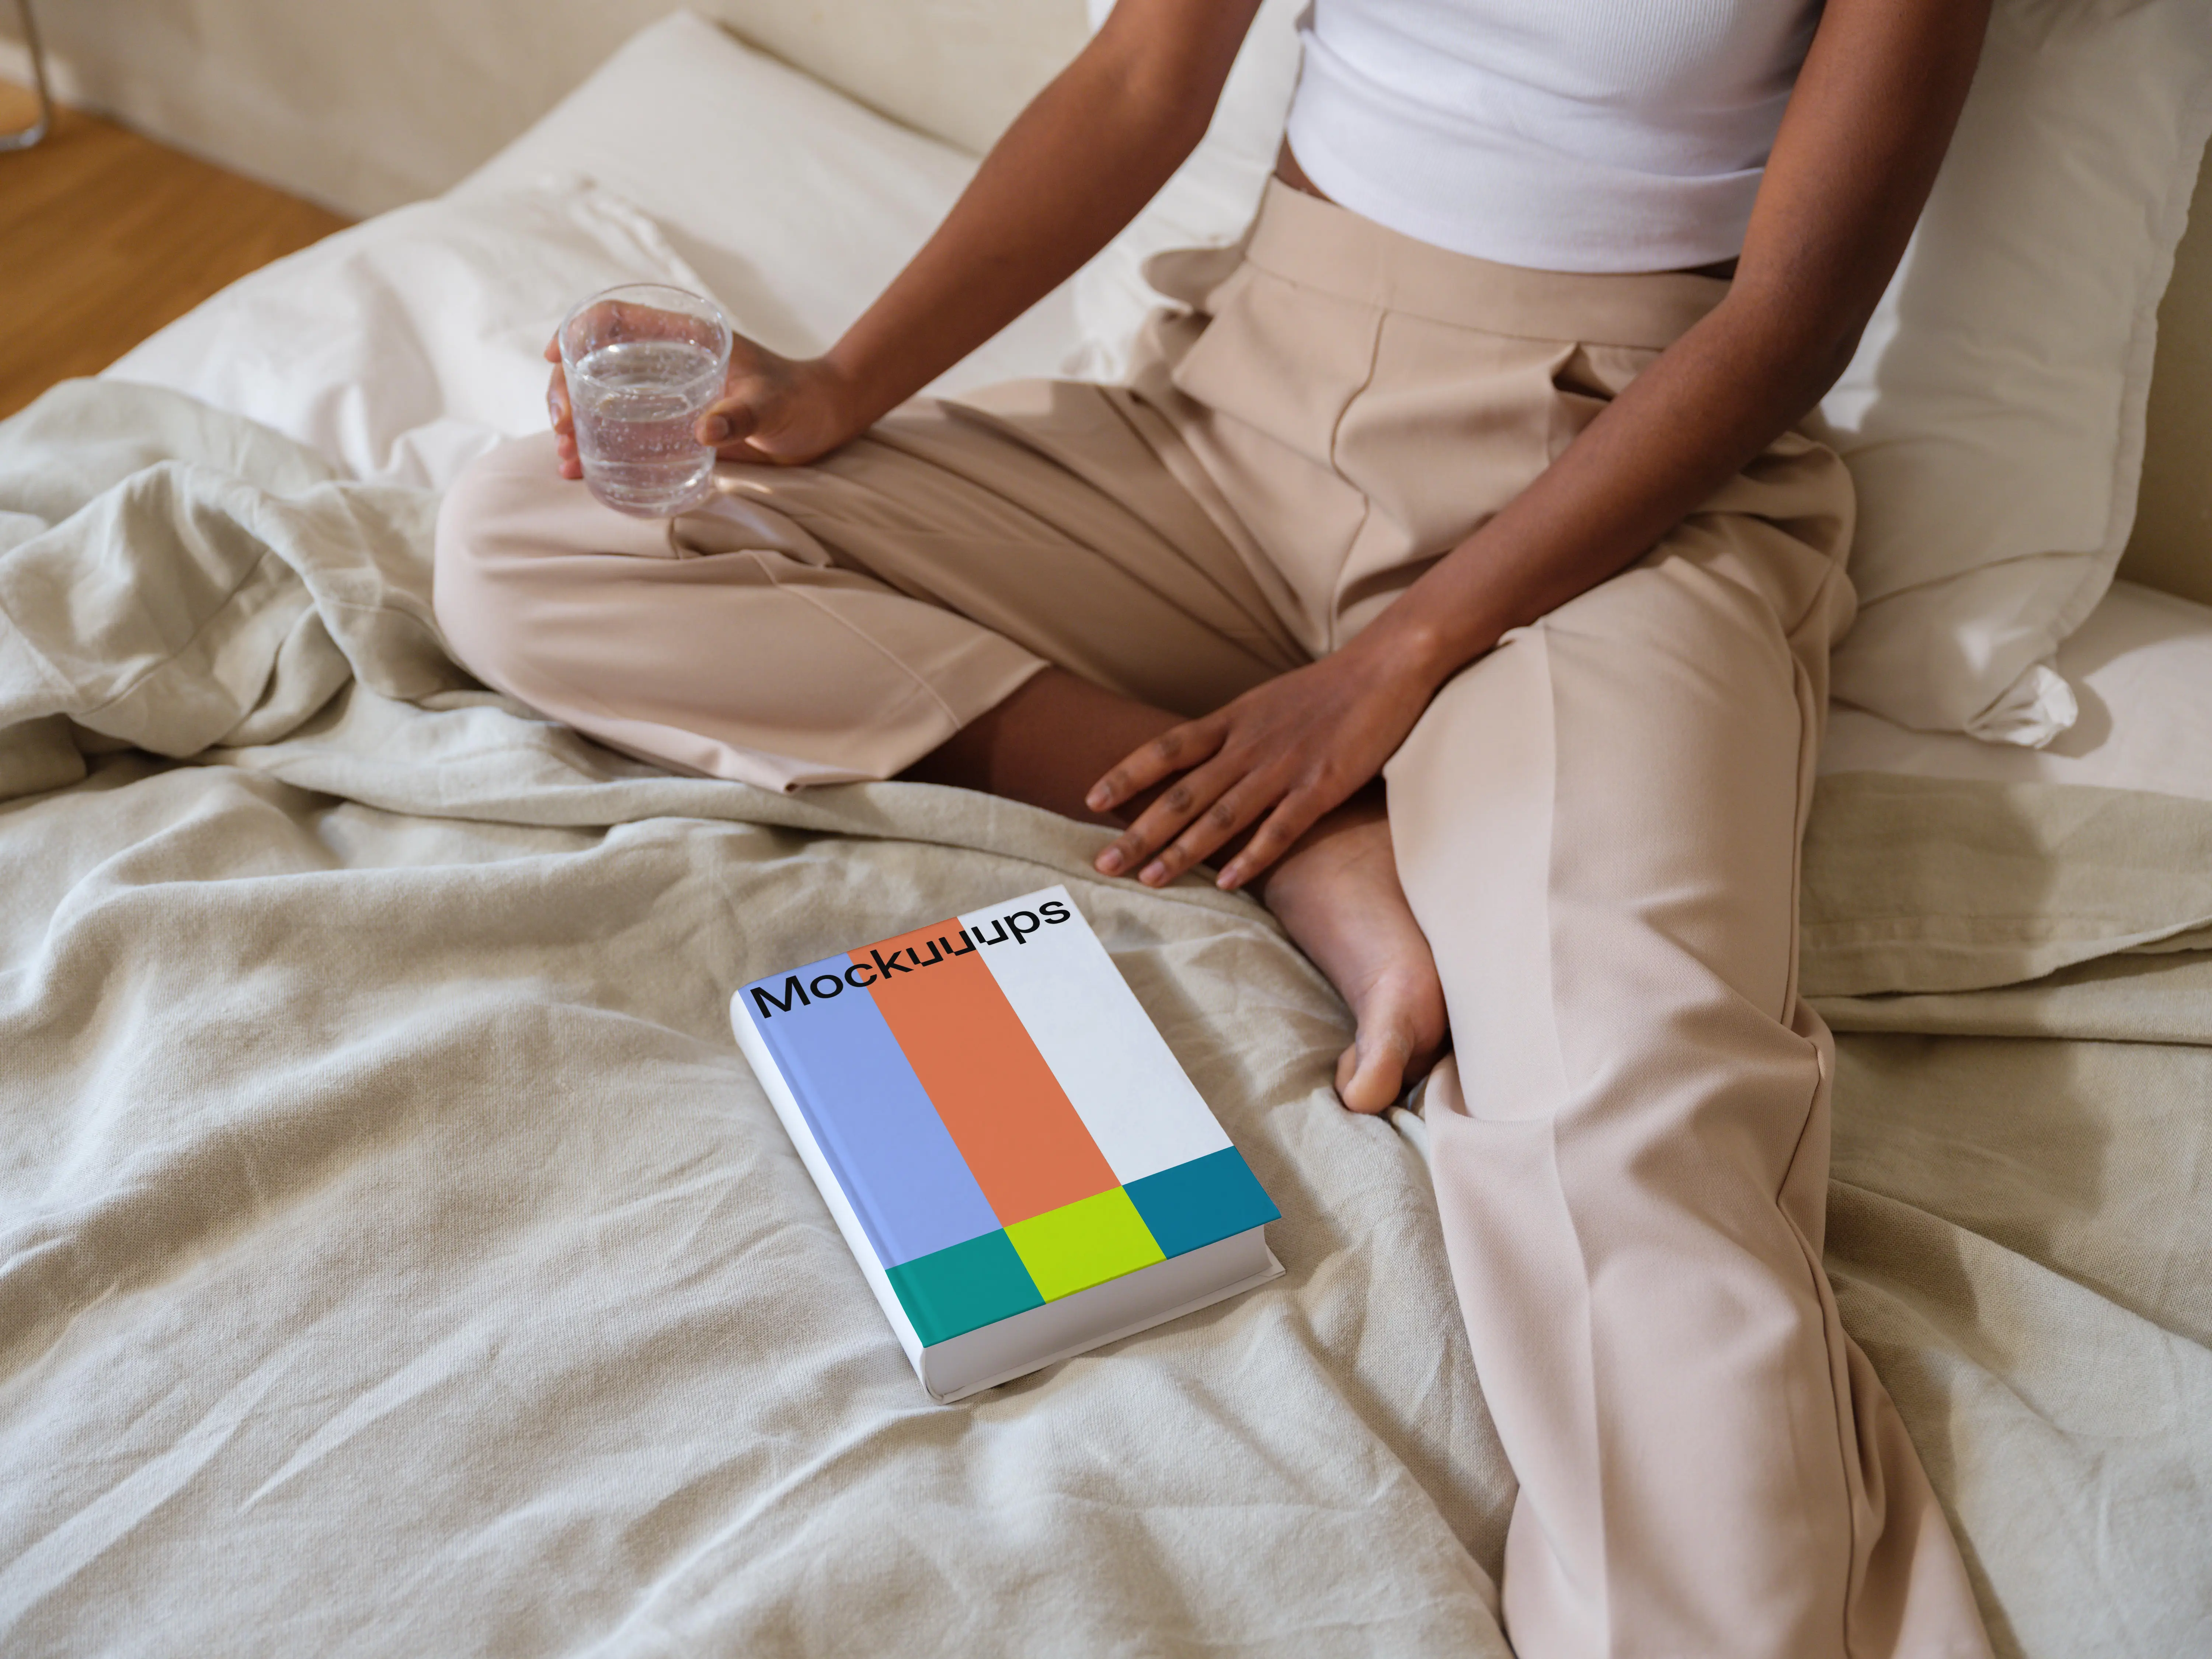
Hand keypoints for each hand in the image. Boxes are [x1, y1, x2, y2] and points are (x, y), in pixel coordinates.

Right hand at [544, 324, 862, 480]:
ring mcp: (666, 396)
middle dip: (568, 392)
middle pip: (596, 365)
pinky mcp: (673, 427)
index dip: (576, 331)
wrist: (821, 421)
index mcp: (685, 337)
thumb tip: (705, 431)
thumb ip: (742, 414)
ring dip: (578, 427)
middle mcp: (666, 363)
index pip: (615, 319)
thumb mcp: (773, 404)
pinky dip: (601, 450)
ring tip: (565, 458)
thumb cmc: (800, 400)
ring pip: (604, 403)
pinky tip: (581, 472)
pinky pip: (626, 434)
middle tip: (563, 427)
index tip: (554, 358)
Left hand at [1087, 628, 1445, 890]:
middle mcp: (1250, 744)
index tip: (1091, 800)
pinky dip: (1251, 856)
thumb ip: (1234, 734)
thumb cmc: (1330, 688)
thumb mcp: (1268, 704)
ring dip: (1182, 851)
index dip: (1127, 774)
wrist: (1388, 665)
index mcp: (1234, 720)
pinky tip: (1226, 881)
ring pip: (1222, 815)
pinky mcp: (1323, 785)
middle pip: (1182, 793)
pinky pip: (1280, 827)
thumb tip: (1202, 764)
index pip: (1167, 748)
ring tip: (1149, 880)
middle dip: (1139, 831)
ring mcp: (1285, 766)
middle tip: (1102, 863)